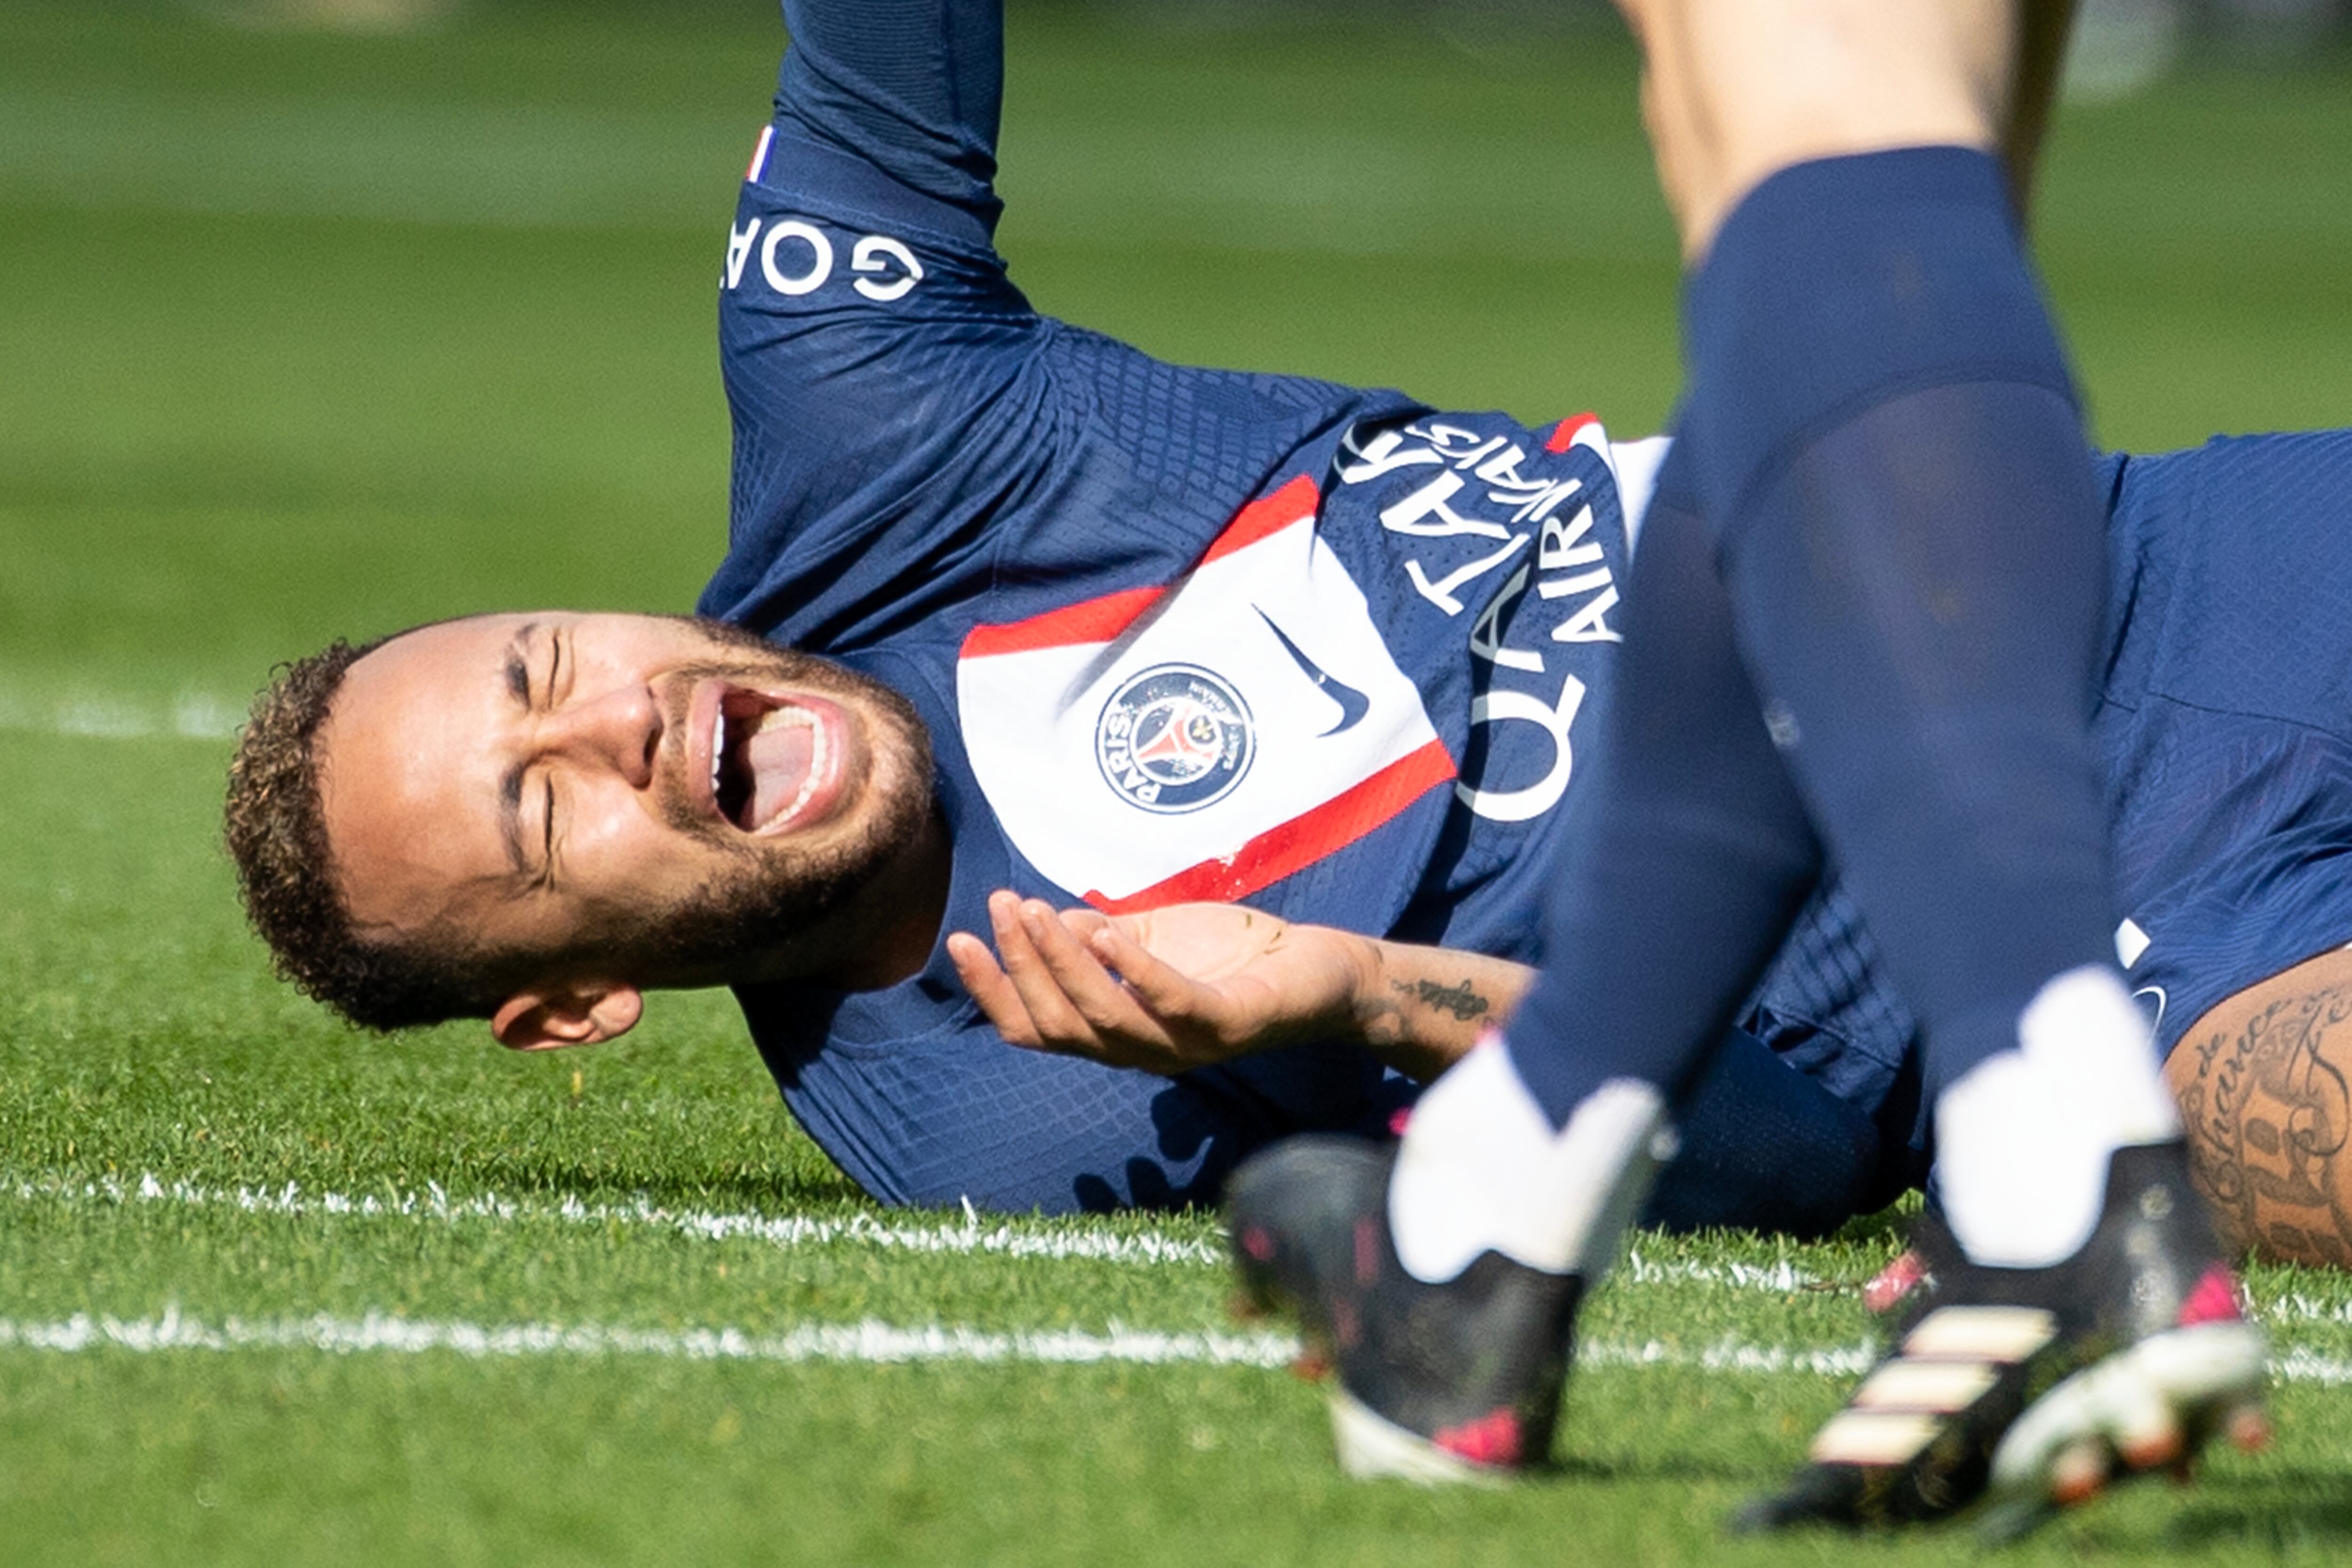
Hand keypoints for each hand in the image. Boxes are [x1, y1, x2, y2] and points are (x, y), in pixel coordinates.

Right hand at [945, 893, 1370, 1073]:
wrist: (1325, 970)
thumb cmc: (1235, 956)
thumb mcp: (1151, 937)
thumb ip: (1096, 937)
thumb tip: (1039, 919)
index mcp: (1119, 1034)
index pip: (1037, 1028)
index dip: (995, 991)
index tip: (960, 941)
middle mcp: (1144, 1051)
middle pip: (1058, 1026)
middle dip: (1021, 966)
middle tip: (1001, 907)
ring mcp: (1186, 1044)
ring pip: (1102, 1019)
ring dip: (1062, 962)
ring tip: (1035, 911)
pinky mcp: (1227, 1024)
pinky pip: (1169, 1002)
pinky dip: (1132, 969)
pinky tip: (1105, 931)